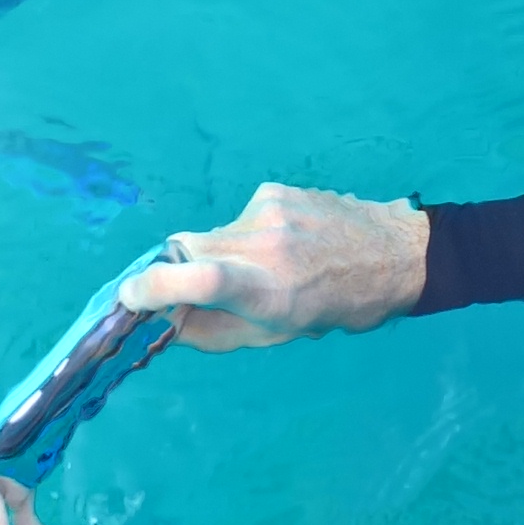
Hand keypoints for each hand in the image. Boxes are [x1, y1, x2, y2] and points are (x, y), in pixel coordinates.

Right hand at [118, 183, 427, 352]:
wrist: (394, 254)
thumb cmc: (339, 307)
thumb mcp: (278, 334)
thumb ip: (214, 332)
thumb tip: (161, 325)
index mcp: (269, 292)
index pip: (196, 279)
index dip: (151, 286)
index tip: (129, 297)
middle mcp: (266, 247)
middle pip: (186, 252)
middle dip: (177, 271)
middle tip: (197, 289)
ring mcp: (269, 211)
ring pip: (211, 235)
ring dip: (220, 254)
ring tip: (265, 265)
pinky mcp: (273, 190)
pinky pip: (237, 218)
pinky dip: (245, 235)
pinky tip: (283, 242)